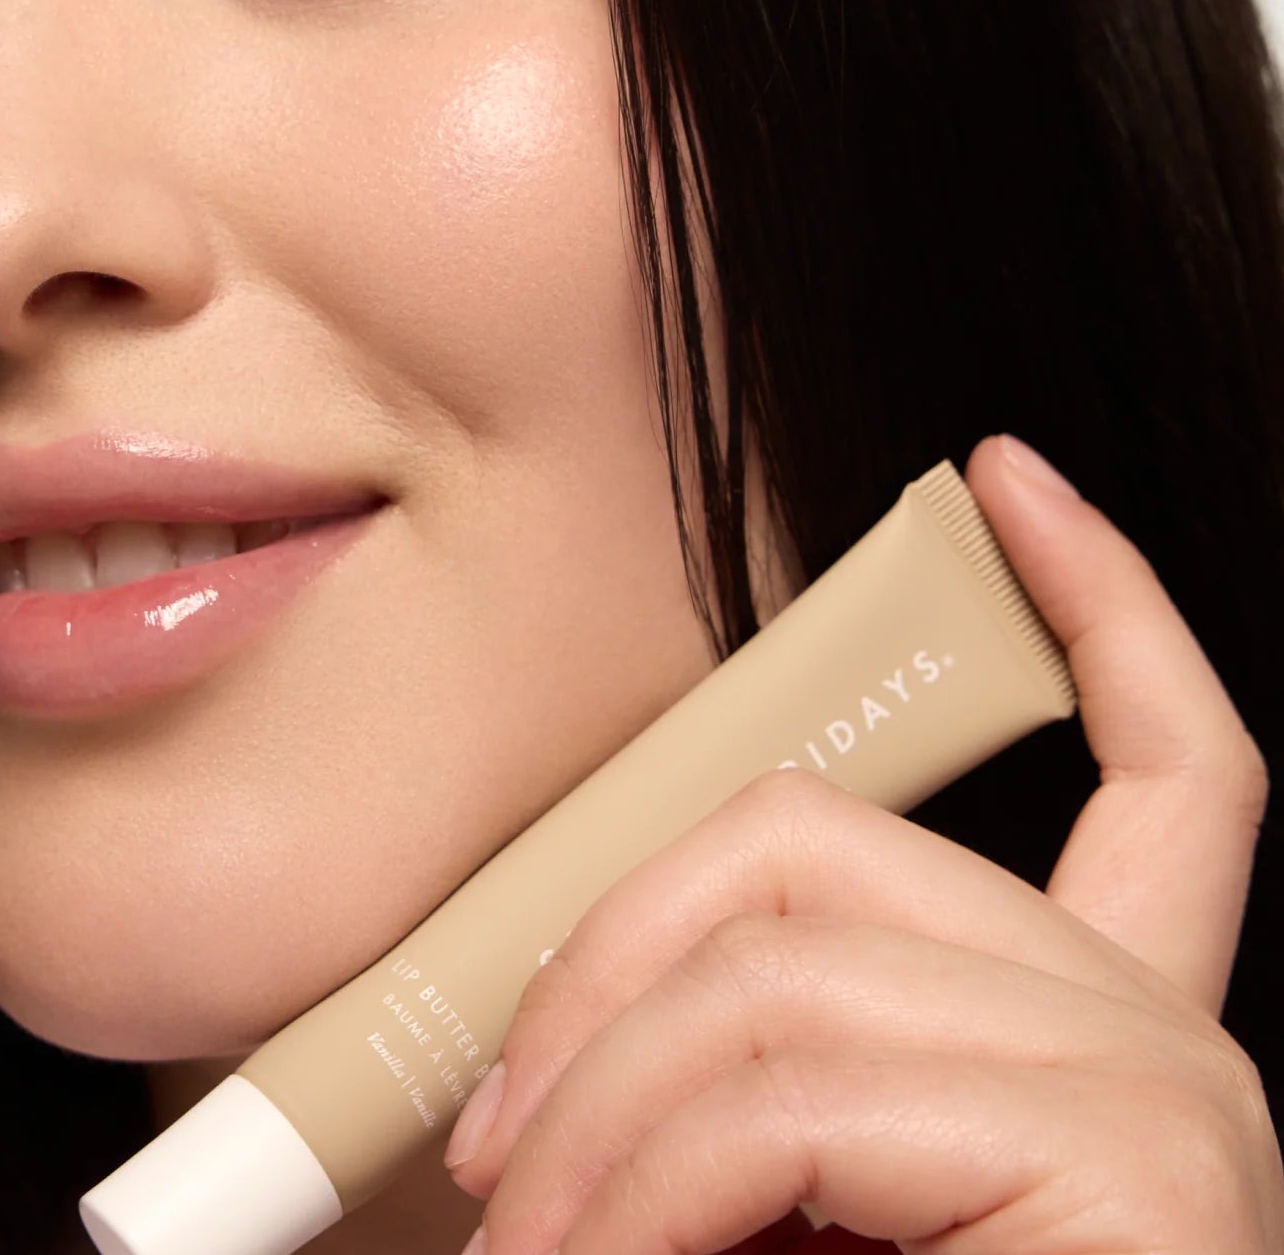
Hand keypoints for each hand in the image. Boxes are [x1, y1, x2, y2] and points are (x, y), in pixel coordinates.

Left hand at [439, 433, 1280, 1252]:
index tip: (1002, 485)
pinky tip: (606, 1252)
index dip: (1101, 607)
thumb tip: (526, 1067)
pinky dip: (654, 1178)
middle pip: (828, 850)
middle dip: (605, 975)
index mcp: (1096, 1033)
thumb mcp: (755, 1205)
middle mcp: (1163, 1043)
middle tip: (494, 1166)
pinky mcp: (1145, 1168)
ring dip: (597, 1129)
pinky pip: (809, 1087)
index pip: (1165, 774)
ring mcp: (1169, 1100)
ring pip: (778, 976)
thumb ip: (712, 1086)